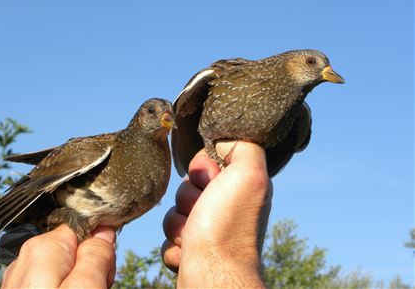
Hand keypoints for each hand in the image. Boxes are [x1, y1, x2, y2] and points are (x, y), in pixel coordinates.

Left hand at [1, 224, 115, 287]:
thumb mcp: (87, 287)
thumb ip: (97, 255)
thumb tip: (105, 229)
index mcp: (42, 248)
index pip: (82, 223)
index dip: (101, 240)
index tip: (106, 265)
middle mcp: (25, 257)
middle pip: (74, 245)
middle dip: (92, 262)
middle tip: (97, 286)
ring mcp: (18, 278)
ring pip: (65, 265)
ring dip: (81, 278)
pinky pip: (51, 281)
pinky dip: (66, 287)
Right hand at [162, 141, 272, 287]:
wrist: (213, 275)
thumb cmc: (228, 226)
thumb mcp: (248, 173)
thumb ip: (242, 146)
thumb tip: (223, 141)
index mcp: (240, 188)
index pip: (207, 164)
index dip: (202, 170)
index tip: (211, 182)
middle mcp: (226, 208)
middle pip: (187, 186)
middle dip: (189, 198)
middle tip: (203, 212)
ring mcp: (208, 230)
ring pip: (174, 212)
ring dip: (179, 224)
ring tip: (195, 236)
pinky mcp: (191, 250)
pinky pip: (168, 236)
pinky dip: (174, 244)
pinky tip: (190, 252)